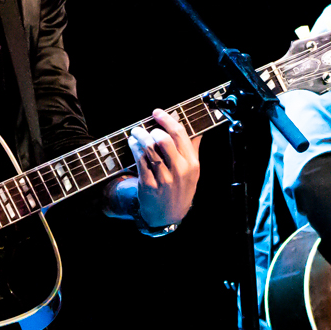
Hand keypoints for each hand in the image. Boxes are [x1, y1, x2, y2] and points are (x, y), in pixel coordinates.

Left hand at [127, 107, 201, 226]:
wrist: (168, 216)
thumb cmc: (181, 190)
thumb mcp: (193, 172)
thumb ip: (193, 149)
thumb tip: (197, 130)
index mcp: (192, 164)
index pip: (180, 134)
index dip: (166, 119)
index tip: (157, 112)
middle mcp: (179, 170)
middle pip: (164, 139)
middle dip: (151, 129)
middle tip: (145, 127)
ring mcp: (164, 178)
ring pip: (149, 148)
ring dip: (140, 136)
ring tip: (136, 133)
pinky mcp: (149, 184)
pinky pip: (139, 160)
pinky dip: (134, 147)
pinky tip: (133, 143)